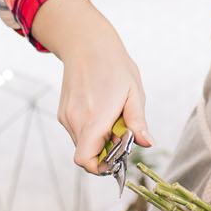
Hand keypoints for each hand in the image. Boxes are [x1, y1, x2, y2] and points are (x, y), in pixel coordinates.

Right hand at [53, 29, 152, 173]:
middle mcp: (75, 120)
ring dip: (99, 140)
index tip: (118, 157)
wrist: (86, 43)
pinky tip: (101, 110)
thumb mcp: (134, 92)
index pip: (86, 160)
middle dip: (106, 152)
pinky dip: (91, 131)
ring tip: (112, 117)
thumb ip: (137, 121)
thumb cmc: (113, 65)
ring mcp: (67, 117)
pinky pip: (78, 133)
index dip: (102, 167)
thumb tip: (146, 143)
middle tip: (122, 132)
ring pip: (83, 144)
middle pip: (87, 155)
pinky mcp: (63, 113)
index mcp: (95, 117)